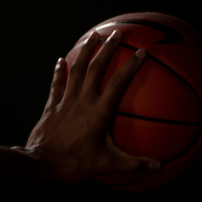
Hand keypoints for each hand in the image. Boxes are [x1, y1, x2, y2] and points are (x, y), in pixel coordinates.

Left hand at [23, 29, 160, 182]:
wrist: (41, 164)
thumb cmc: (75, 164)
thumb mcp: (108, 164)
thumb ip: (135, 164)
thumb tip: (159, 168)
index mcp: (99, 112)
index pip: (119, 82)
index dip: (131, 66)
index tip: (141, 52)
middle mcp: (82, 101)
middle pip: (96, 68)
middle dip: (107, 48)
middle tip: (116, 33)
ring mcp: (65, 102)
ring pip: (75, 70)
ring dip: (84, 51)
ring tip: (92, 37)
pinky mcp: (51, 106)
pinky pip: (56, 84)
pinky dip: (59, 71)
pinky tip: (61, 59)